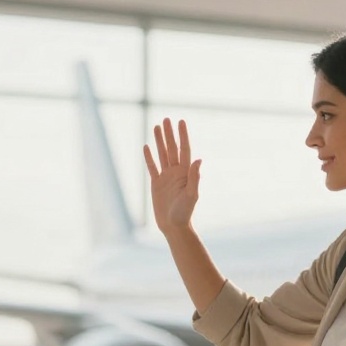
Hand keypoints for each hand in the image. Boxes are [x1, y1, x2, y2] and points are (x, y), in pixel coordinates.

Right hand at [143, 118, 201, 234]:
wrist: (173, 226)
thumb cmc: (185, 212)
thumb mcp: (191, 195)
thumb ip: (194, 177)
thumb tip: (198, 159)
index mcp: (186, 173)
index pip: (184, 149)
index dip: (183, 136)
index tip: (181, 122)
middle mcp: (176, 172)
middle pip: (172, 148)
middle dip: (169, 134)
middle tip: (166, 119)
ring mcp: (166, 177)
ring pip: (162, 154)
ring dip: (159, 141)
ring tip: (156, 126)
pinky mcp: (156, 183)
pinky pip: (152, 167)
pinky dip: (149, 157)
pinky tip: (147, 146)